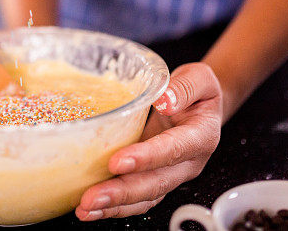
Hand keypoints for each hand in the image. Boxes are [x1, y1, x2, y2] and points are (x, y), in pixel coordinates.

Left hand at [76, 63, 221, 219]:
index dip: (146, 158)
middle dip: (122, 193)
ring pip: (145, 197)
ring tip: (86, 209)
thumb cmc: (198, 92)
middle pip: (155, 183)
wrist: (201, 107)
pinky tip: (92, 208)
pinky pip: (137, 199)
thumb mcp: (198, 78)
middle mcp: (187, 163)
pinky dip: (114, 206)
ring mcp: (171, 175)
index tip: (118, 161)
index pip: (173, 150)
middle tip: (92, 197)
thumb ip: (185, 87)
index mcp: (200, 136)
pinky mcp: (155, 179)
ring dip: (114, 206)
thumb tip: (165, 100)